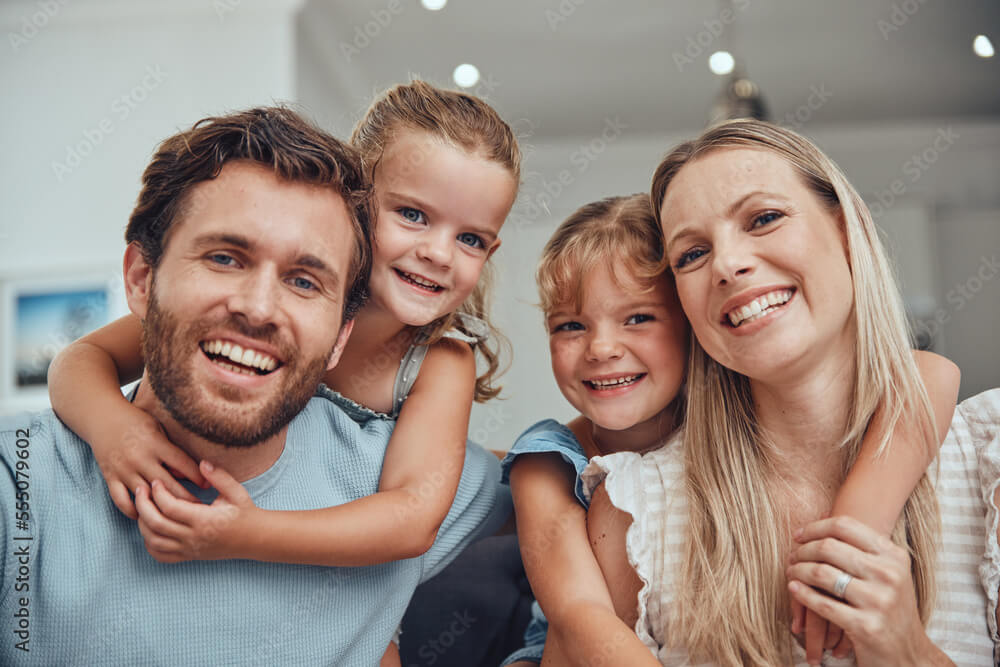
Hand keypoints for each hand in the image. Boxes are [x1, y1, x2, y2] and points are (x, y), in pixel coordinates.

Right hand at [95, 408, 205, 518]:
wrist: (103, 417)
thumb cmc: (137, 422)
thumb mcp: (159, 430)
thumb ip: (172, 452)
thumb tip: (188, 475)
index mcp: (156, 444)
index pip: (182, 464)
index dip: (197, 477)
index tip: (208, 486)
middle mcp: (140, 459)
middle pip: (167, 485)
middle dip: (186, 499)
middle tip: (199, 510)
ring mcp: (124, 470)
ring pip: (146, 497)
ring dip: (161, 508)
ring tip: (175, 517)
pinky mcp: (110, 477)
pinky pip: (121, 501)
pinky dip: (133, 511)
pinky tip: (145, 516)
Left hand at [134, 461, 253, 562]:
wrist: (255, 538)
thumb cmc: (245, 513)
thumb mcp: (236, 492)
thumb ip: (219, 477)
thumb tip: (202, 463)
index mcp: (205, 520)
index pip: (170, 507)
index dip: (158, 493)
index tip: (156, 482)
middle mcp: (194, 537)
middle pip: (155, 524)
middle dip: (143, 505)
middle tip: (141, 490)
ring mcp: (189, 549)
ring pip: (153, 541)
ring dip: (142, 524)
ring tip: (143, 507)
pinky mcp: (188, 556)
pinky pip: (160, 555)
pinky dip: (149, 542)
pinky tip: (150, 528)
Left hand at [786, 516, 937, 665]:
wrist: (910, 654)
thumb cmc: (891, 608)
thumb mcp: (888, 573)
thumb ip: (862, 549)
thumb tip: (822, 518)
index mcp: (894, 556)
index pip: (845, 526)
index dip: (814, 527)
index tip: (798, 535)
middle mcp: (889, 575)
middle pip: (829, 547)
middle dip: (803, 550)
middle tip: (792, 556)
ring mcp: (879, 601)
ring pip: (821, 573)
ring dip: (798, 570)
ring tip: (790, 572)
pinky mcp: (866, 627)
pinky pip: (822, 604)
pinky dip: (802, 594)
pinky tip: (793, 588)